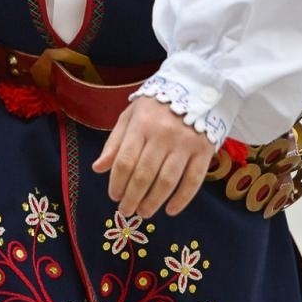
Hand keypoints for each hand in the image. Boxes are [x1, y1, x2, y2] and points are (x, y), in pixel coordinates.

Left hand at [92, 96, 214, 218]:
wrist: (195, 88)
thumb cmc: (156, 106)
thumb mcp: (130, 116)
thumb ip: (114, 143)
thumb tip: (98, 168)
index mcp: (140, 125)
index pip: (125, 161)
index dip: (117, 183)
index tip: (113, 196)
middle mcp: (162, 135)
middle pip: (144, 174)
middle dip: (132, 197)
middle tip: (126, 211)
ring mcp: (185, 144)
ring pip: (167, 181)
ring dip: (153, 202)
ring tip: (143, 212)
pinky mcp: (204, 151)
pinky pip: (193, 181)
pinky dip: (181, 200)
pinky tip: (170, 210)